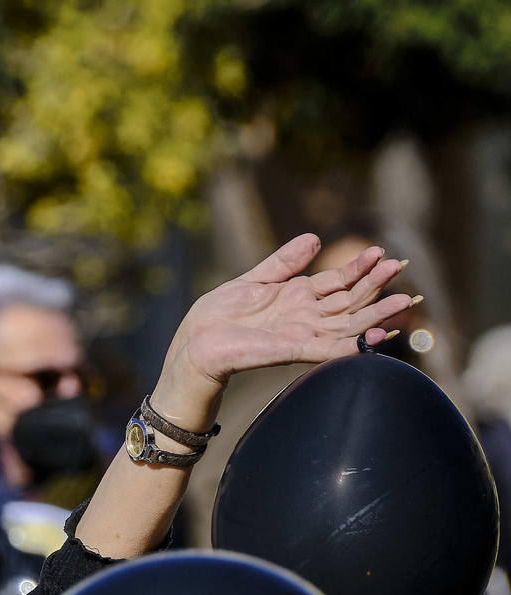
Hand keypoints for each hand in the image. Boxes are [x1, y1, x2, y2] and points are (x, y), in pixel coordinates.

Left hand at [152, 234, 415, 428]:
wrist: (195, 344)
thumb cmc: (218, 315)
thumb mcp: (253, 280)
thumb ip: (284, 262)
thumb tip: (316, 238)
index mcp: (297, 298)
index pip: (337, 282)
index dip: (359, 268)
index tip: (381, 251)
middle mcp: (305, 317)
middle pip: (349, 301)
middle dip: (375, 286)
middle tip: (401, 267)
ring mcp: (301, 335)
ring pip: (348, 325)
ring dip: (376, 314)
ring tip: (404, 301)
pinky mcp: (292, 351)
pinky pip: (329, 350)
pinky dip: (354, 345)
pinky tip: (376, 337)